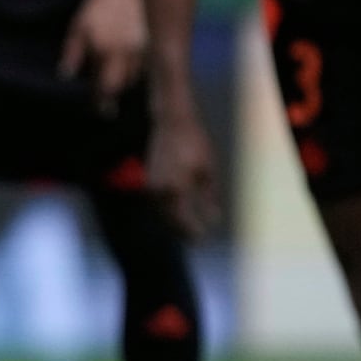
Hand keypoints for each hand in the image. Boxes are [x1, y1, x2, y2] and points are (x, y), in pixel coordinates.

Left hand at [60, 0, 145, 108]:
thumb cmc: (98, 7)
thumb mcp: (79, 27)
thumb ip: (72, 53)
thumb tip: (65, 76)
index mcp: (106, 50)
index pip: (105, 86)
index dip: (102, 100)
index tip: (102, 111)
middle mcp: (126, 53)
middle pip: (123, 85)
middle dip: (115, 94)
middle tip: (109, 104)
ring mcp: (143, 48)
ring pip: (136, 76)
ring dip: (126, 82)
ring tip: (117, 84)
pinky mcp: (154, 43)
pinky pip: (147, 66)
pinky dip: (138, 71)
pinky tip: (132, 69)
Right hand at [147, 108, 220, 239]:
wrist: (170, 121)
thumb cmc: (193, 143)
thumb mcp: (208, 170)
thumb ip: (209, 197)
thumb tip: (214, 219)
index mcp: (176, 190)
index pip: (183, 222)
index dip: (193, 233)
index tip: (202, 239)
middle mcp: (158, 191)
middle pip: (169, 221)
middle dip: (182, 230)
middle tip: (195, 237)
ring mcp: (149, 185)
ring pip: (160, 212)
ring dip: (172, 221)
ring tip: (186, 226)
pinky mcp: (146, 178)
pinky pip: (155, 201)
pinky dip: (166, 209)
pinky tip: (175, 209)